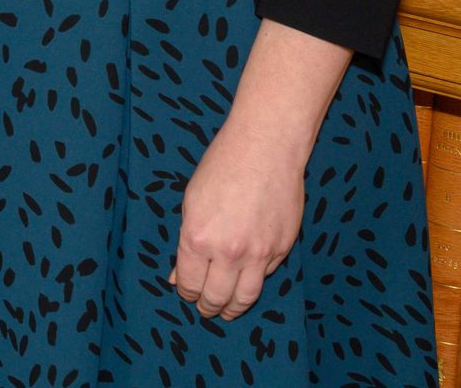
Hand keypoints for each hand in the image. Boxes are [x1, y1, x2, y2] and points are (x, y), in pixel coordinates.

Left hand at [170, 115, 307, 320]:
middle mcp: (228, 252)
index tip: (185, 294)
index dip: (185, 292)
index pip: (189, 282)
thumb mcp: (191, 202)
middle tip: (205, 310)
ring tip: (227, 312)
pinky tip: (247, 282)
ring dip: (234, 309)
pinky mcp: (282, 249)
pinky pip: (266, 275)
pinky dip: (254, 281)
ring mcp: (259, 254)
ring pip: (245, 297)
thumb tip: (178, 275)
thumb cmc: (222, 167)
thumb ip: (186, 242)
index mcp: (198, 239)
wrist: (265, 148)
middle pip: (217, 297)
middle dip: (208, 307)